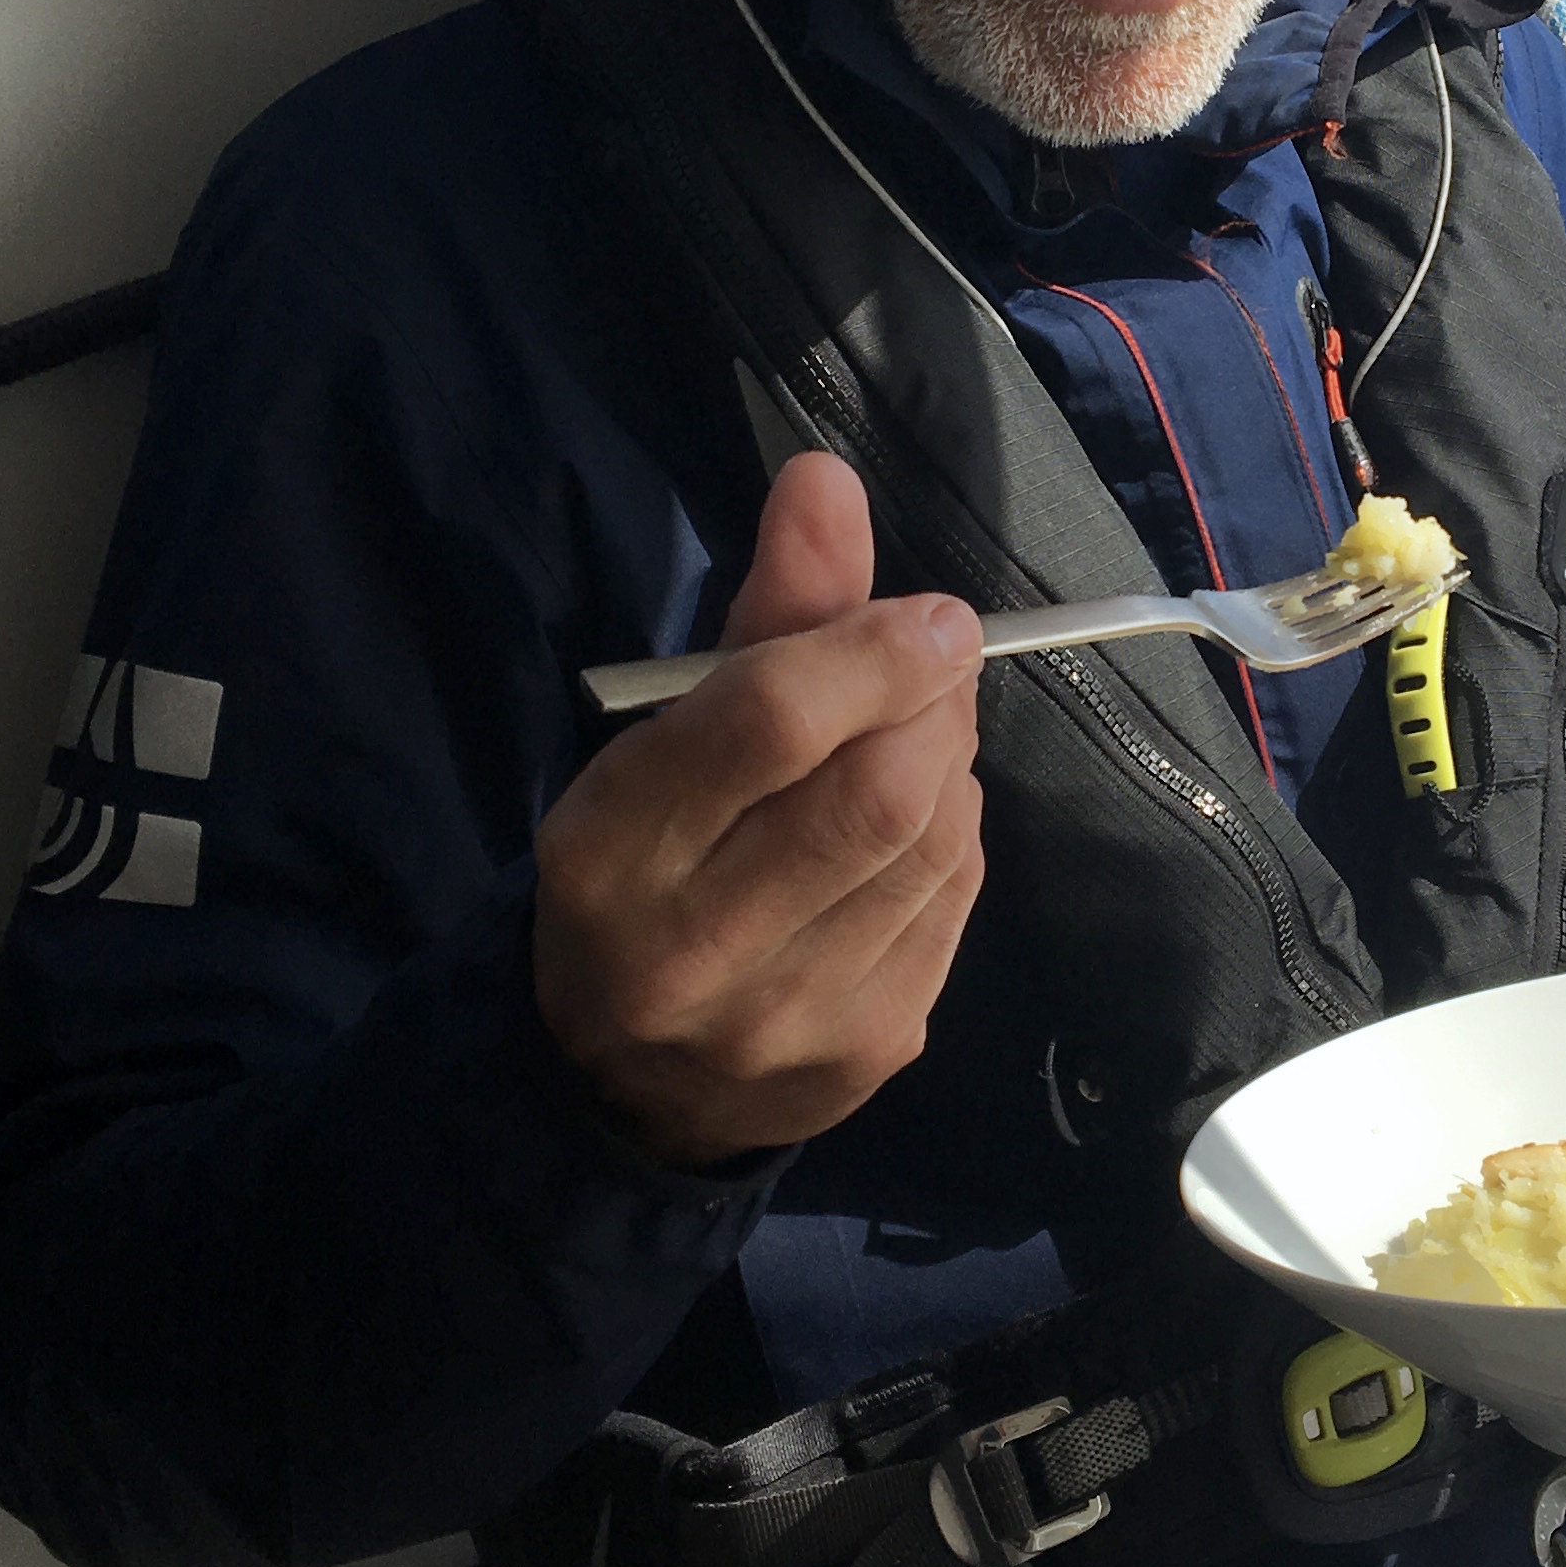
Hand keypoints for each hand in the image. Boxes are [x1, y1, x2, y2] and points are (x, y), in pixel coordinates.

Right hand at [534, 454, 985, 1165]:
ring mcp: (790, 1018)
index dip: (870, 648)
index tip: (931, 614)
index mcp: (611, 851)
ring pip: (932, 844)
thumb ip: (760, 614)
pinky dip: (954, 836)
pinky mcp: (869, 1053)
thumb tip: (827, 478)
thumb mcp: (661, 740)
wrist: (624, 1088)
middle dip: (931, 703)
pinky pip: (955, 903)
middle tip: (931, 666)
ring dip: (950, 763)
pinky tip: (913, 828)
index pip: (765, 724)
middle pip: (876, 791)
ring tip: (913, 739)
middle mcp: (694, 949)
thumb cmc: (642, 873)